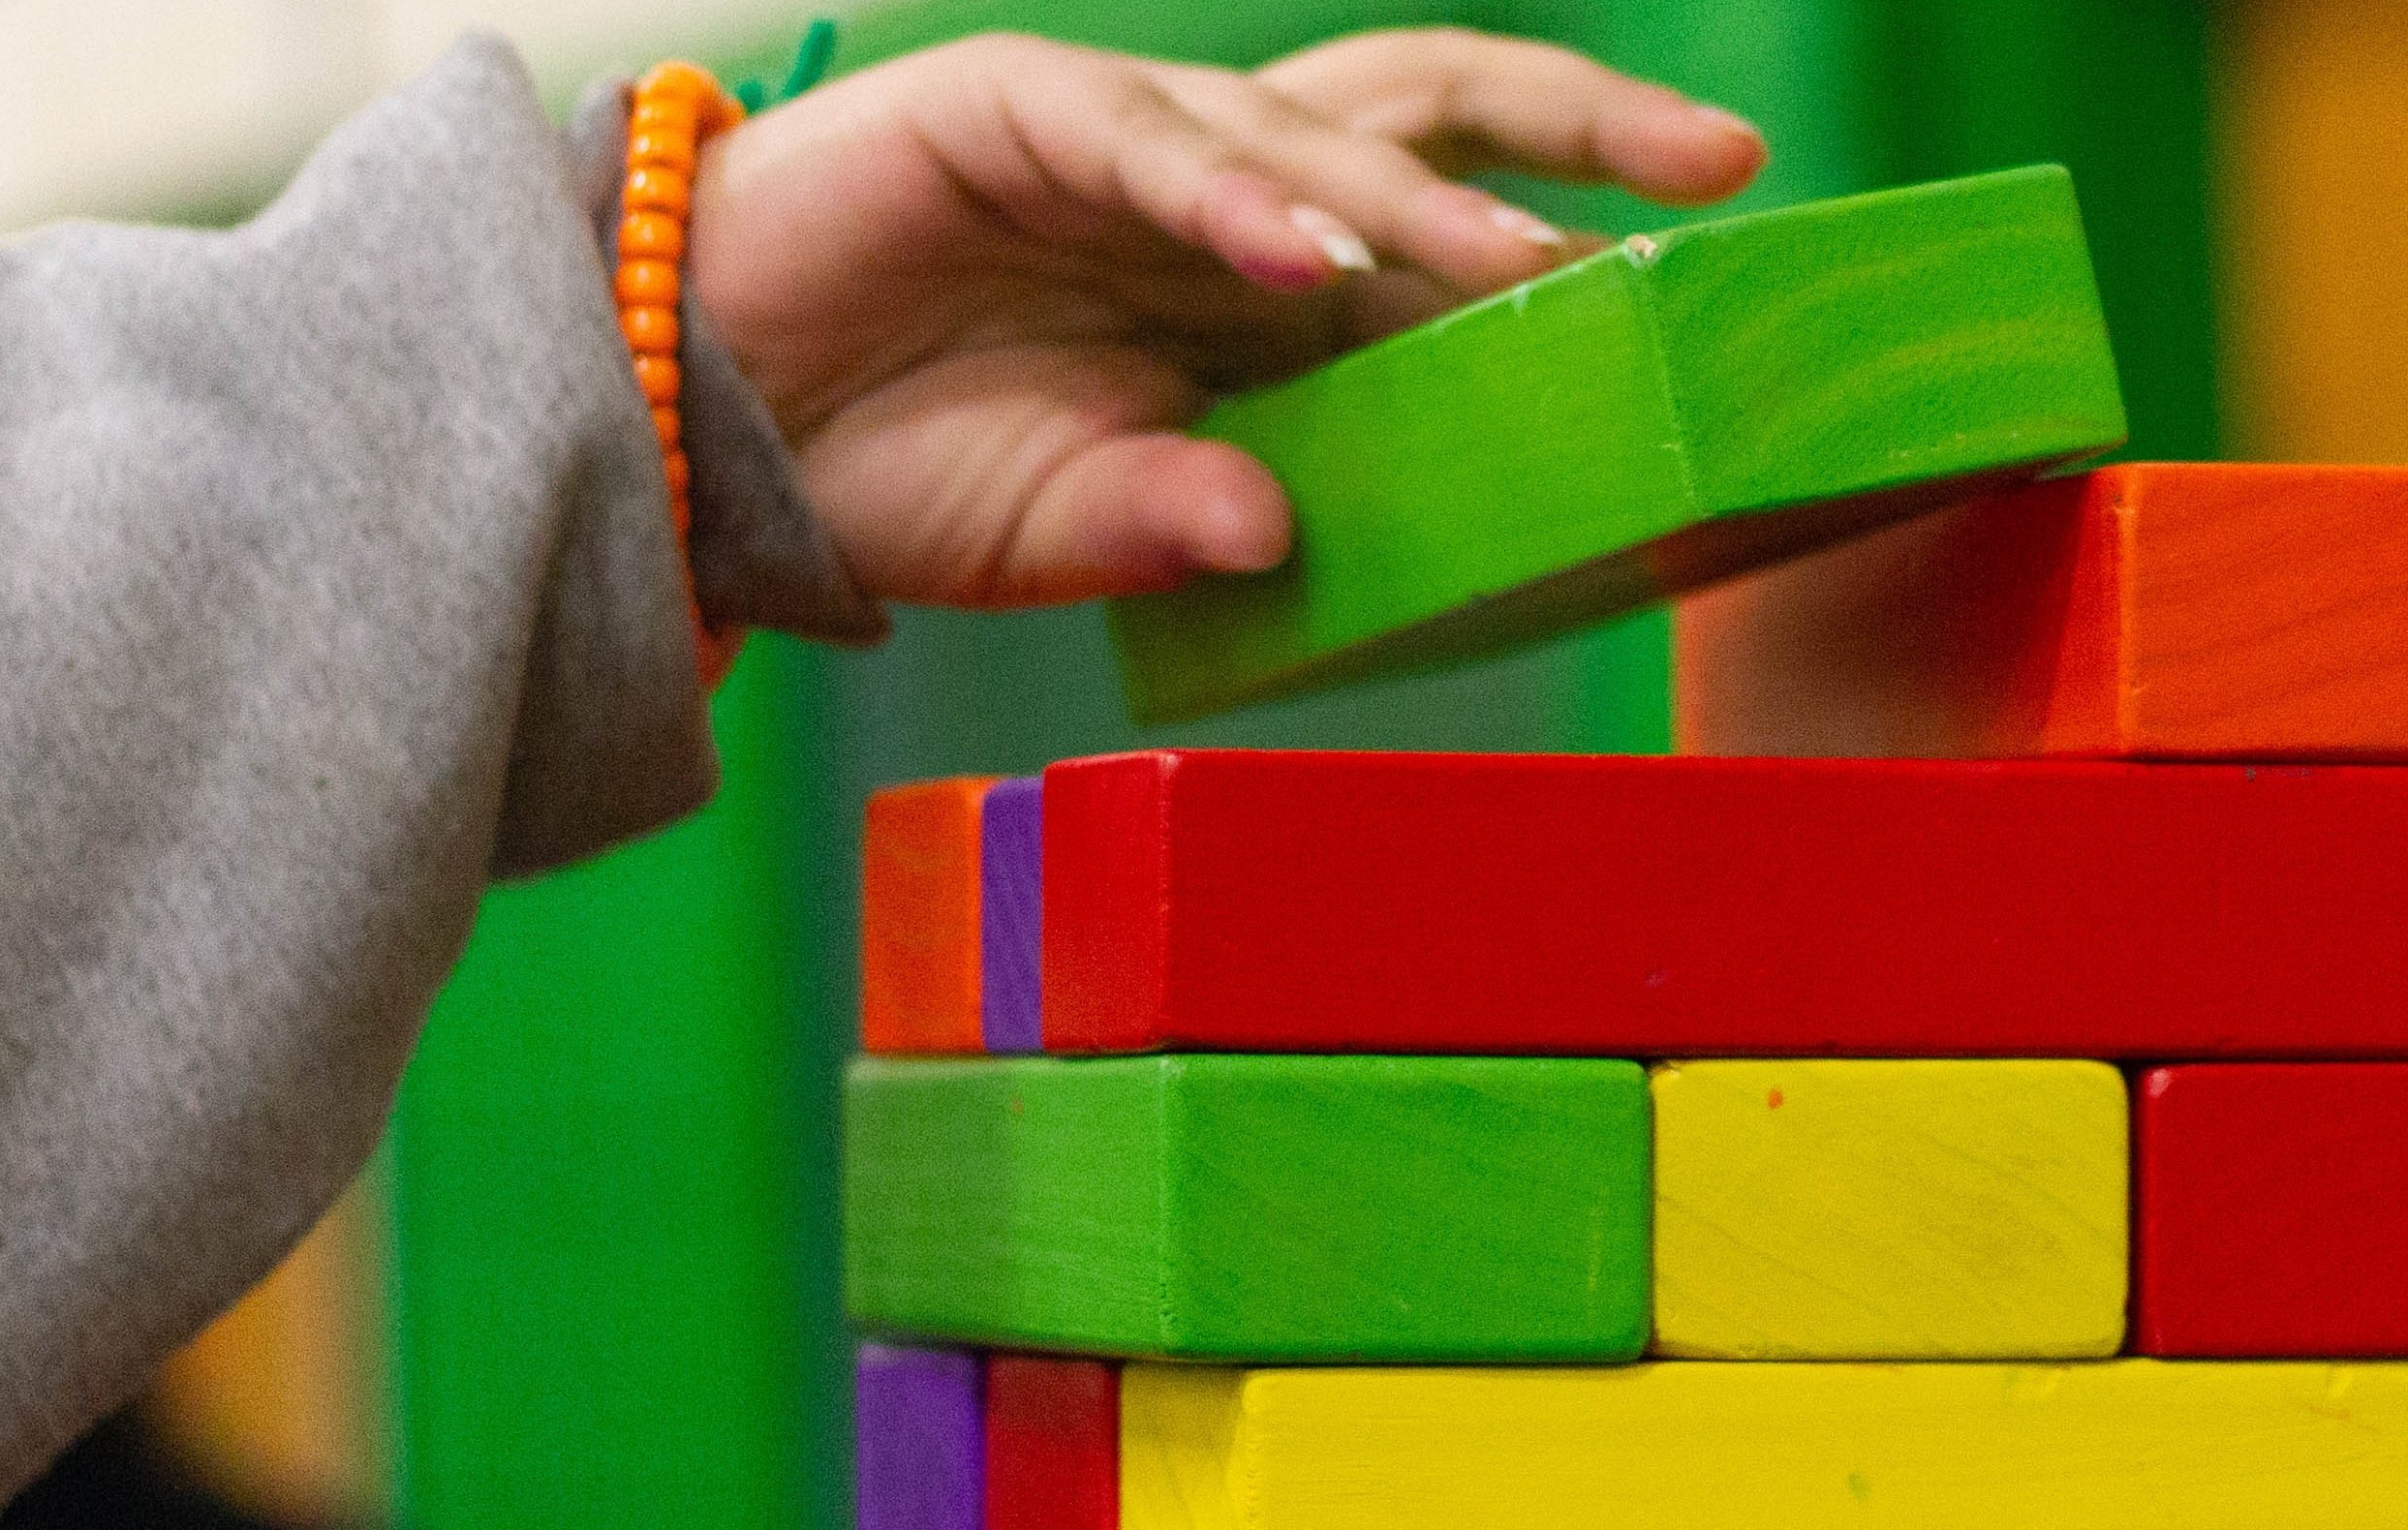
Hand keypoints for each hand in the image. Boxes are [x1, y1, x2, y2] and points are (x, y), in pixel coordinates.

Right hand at [689, 28, 1766, 609]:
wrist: (686, 414)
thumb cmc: (882, 465)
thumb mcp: (1065, 525)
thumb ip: (1175, 526)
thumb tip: (1281, 543)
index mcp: (1252, 280)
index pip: (1445, 227)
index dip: (1572, 241)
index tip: (1713, 280)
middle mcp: (1215, 189)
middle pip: (1430, 110)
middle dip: (1580, 126)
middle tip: (1721, 163)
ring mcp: (1120, 138)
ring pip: (1311, 127)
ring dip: (1420, 200)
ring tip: (1520, 266)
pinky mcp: (1010, 112)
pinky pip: (1147, 146)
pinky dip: (1234, 199)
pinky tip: (1312, 257)